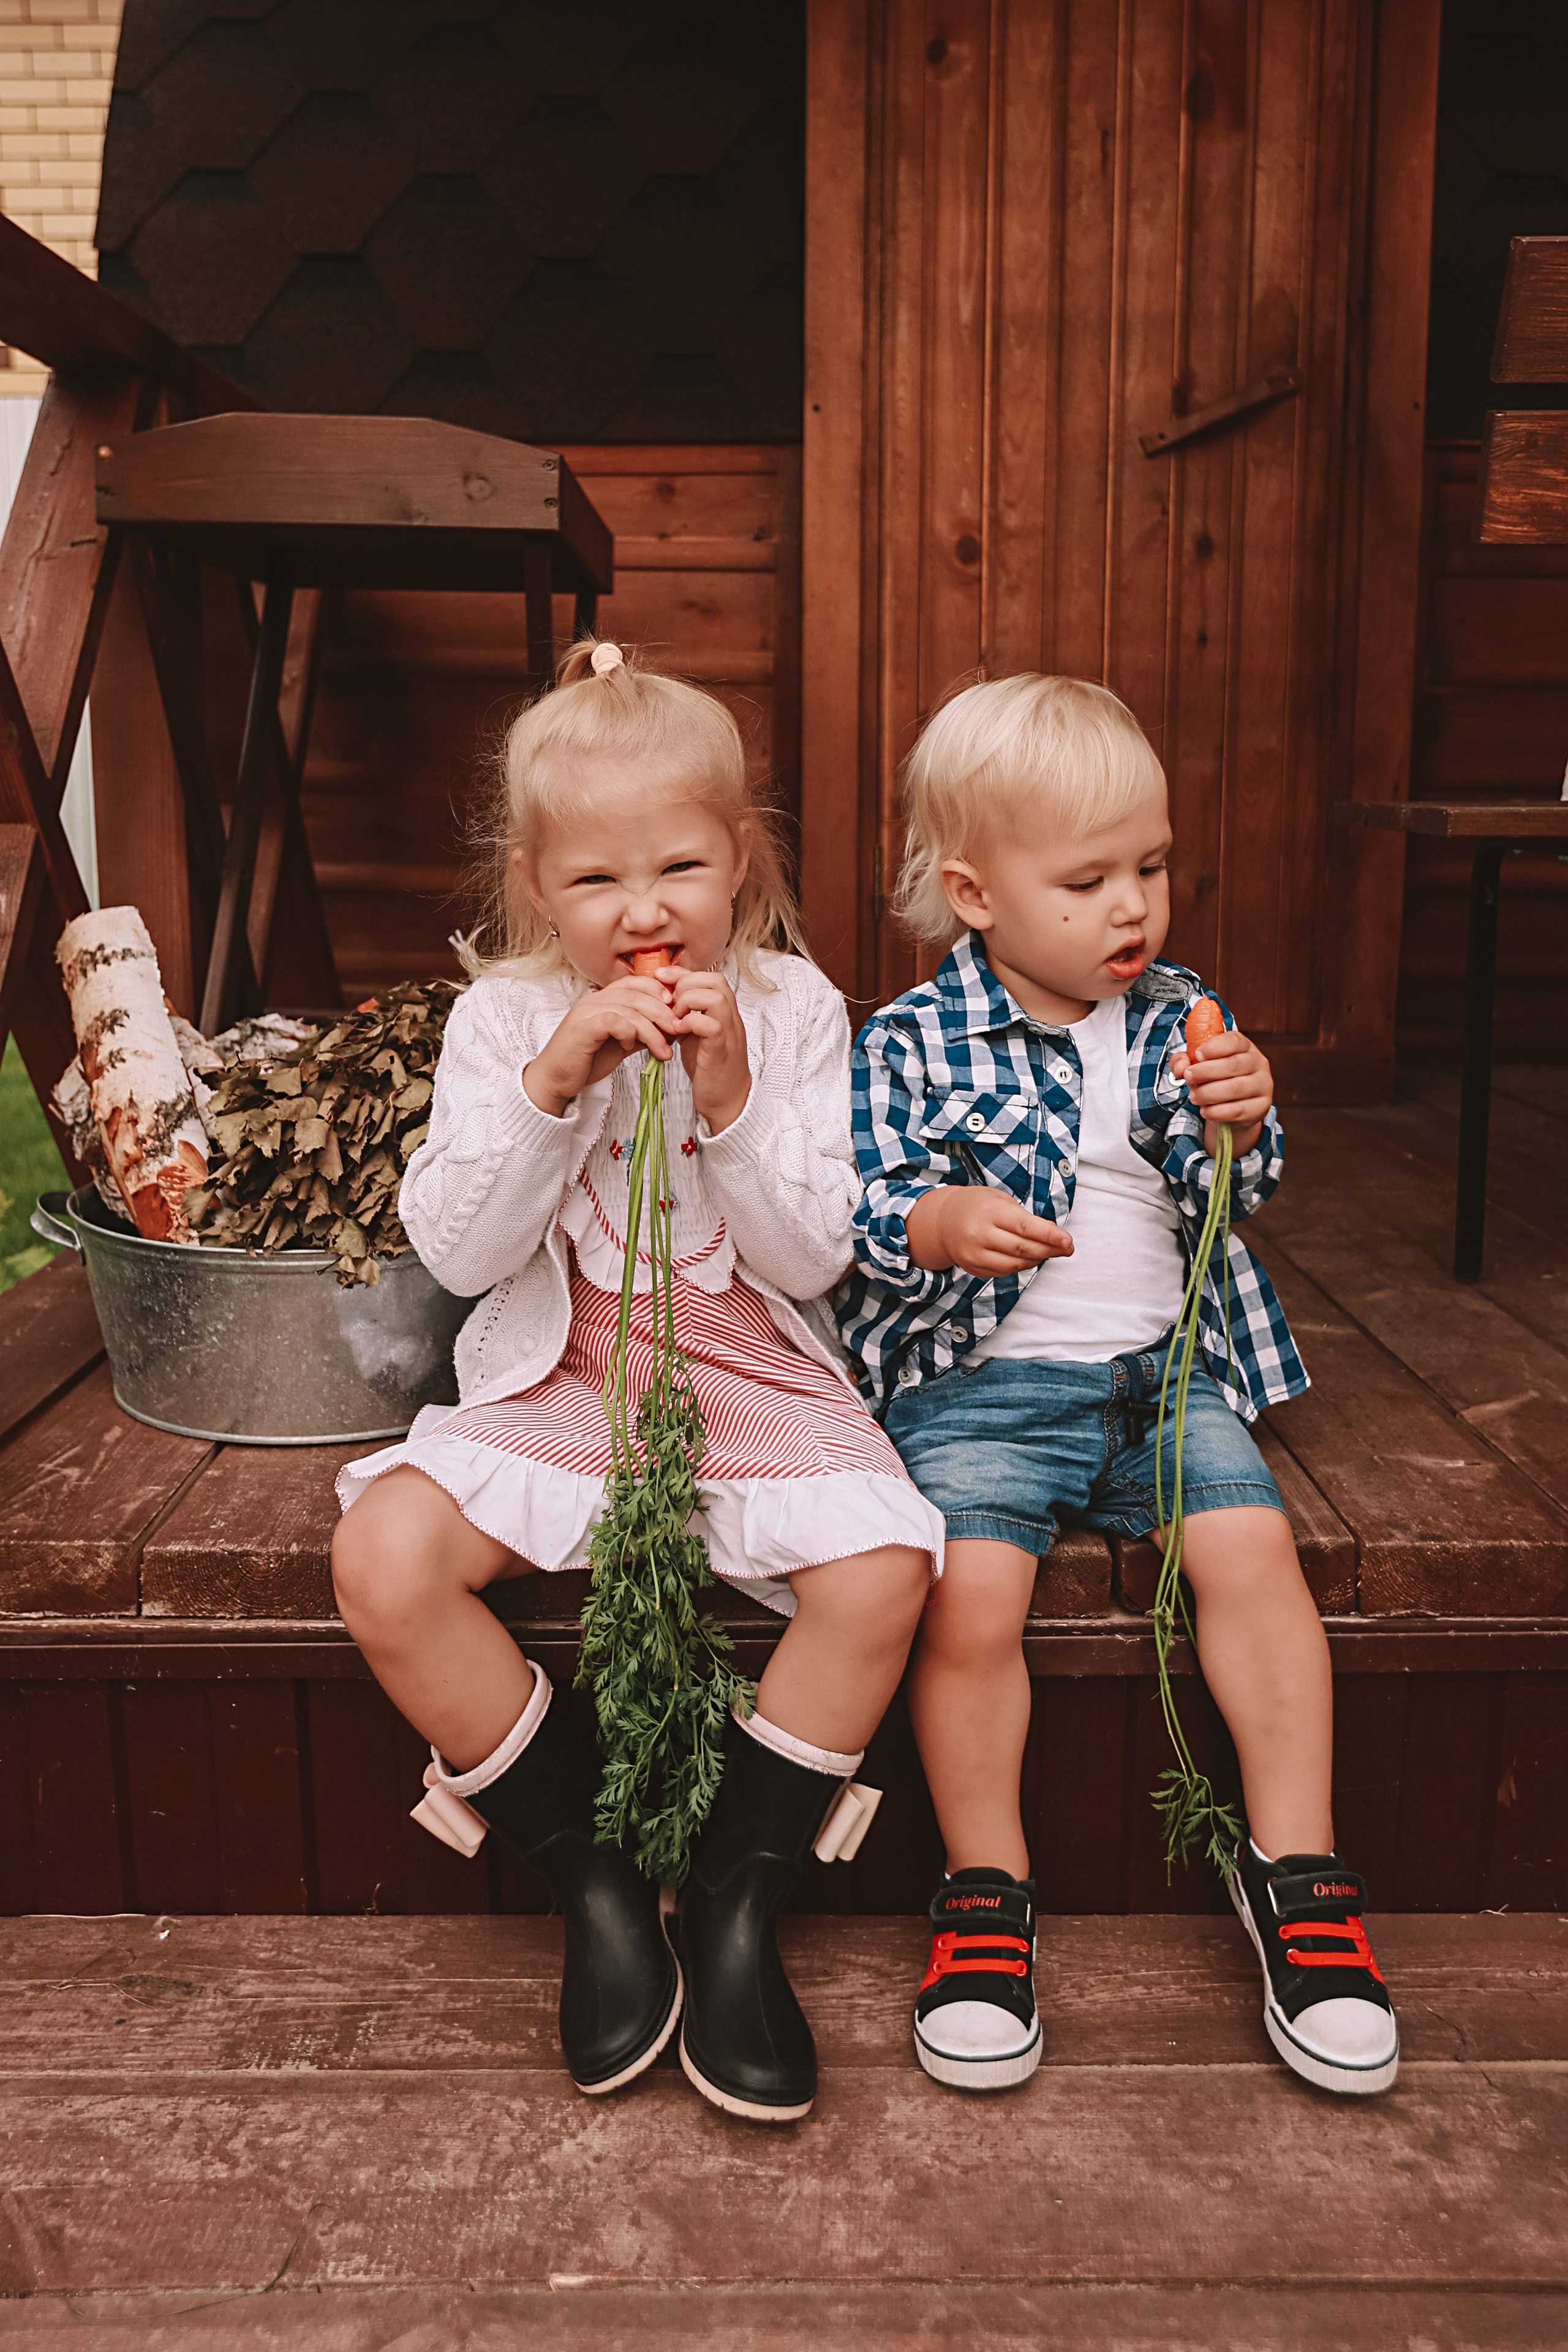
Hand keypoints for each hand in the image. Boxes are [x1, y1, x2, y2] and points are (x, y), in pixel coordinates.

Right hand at [522, 977, 680, 1117]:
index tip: (676, 1011)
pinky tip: (633, 1048)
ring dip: (652, 1030)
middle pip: (637, 993)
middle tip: (678, 1030)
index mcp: (603, 999)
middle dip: (663, 1011)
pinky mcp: (583, 1027)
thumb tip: (669, 1029)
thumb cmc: (586, 1061)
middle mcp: (594, 999)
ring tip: (664, 1050)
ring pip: (630, 1008)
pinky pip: (615, 1021)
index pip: (636, 982)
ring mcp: (587, 1011)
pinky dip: (630, 1034)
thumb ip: (641, 1033)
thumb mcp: (621, 1044)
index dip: (660, 992)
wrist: (555, 1079)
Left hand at [665, 966, 750, 1133]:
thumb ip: (686, 1015)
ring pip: (715, 997)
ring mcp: (729, 1033)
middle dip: (685, 984)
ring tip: (674, 1017)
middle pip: (715, 981)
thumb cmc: (710, 1067)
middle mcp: (731, 1018)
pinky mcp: (721, 1050)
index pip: (710, 977)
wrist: (727, 1100)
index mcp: (724, 1012)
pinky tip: (678, 1032)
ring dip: (688, 1002)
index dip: (683, 973)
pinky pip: (711, 1025)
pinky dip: (690, 1023)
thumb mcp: (696, 1034)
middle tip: (669, 1003)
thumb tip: (665, 999)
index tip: (660, 976)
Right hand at [905, 1186, 1072, 1276]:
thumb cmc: (978, 1205)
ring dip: (1037, 1259)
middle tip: (1067, 1248)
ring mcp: (974, 1254)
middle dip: (1050, 1250)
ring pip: (1015, 1265)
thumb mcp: (1001, 1201)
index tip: (1068, 1241)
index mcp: (988, 1212)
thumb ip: (1027, 1219)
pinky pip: (1004, 1272)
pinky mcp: (972, 1268)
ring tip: (1049, 1251)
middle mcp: (979, 1235)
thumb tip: (1055, 1237)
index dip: (1050, 1236)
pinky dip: (1021, 1266)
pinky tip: (1029, 1257)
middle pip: (1023, 1249)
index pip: (1025, 1227)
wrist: (943, 1220)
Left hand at [1171, 1025, 1271, 1156]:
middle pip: (1233, 1065)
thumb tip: (1180, 1068)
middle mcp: (1258, 1062)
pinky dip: (1217, 1112)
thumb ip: (1184, 1061)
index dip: (1214, 1047)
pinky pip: (1238, 1110)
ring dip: (1209, 1093)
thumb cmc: (1214, 1079)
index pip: (1234, 1041)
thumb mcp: (1197, 1065)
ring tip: (1194, 1097)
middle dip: (1206, 1071)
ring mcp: (1263, 1085)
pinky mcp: (1261, 1106)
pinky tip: (1205, 1111)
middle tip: (1188, 1077)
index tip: (1197, 1055)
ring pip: (1235, 1088)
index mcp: (1244, 1046)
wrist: (1233, 1107)